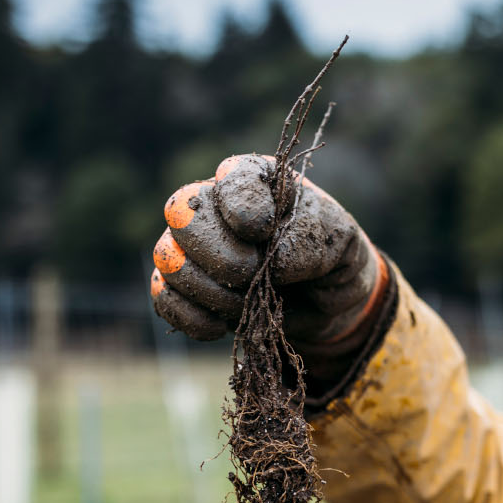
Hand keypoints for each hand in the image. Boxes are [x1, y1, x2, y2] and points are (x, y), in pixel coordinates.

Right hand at [150, 154, 389, 362]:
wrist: (325, 299)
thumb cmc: (332, 255)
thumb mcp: (339, 240)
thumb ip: (308, 241)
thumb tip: (271, 265)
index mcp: (256, 180)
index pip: (231, 176)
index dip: (241, 206)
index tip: (263, 233)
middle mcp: (213, 204)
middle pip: (183, 214)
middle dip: (221, 255)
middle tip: (253, 274)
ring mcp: (191, 245)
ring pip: (169, 258)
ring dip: (210, 291)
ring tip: (245, 304)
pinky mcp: (183, 286)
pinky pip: (164, 298)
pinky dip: (192, 317)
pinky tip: (221, 326)